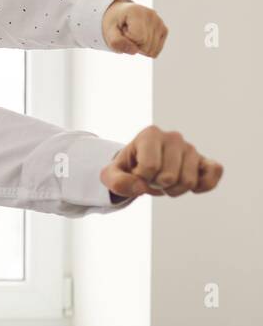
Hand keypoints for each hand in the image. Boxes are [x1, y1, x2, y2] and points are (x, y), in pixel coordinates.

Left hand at [101, 125, 222, 199]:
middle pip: (169, 178)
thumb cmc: (128, 168)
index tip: (137, 172)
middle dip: (157, 186)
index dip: (141, 179)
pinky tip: (190, 187)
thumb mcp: (111, 175)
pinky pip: (215, 172)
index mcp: (150, 134)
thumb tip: (140, 187)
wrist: (141, 166)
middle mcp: (173, 137)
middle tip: (151, 178)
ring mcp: (191, 148)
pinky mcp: (204, 160)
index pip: (149, 168)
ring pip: (188, 181)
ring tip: (165, 180)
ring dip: (174, 190)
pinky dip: (204, 185)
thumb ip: (117, 182)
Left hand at [102, 0, 167, 56]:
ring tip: (133, 34)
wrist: (120, 14)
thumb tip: (135, 51)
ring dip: (139, 46)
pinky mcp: (164, 29)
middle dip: (133, 44)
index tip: (122, 30)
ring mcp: (159, 22)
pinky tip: (141, 38)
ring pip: (151, 50)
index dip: (127, 40)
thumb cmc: (114, 23)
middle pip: (145, 46)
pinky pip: (156, 50)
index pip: (139, 39)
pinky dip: (146, 48)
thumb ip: (116, 42)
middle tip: (126, 33)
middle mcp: (152, 15)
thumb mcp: (108, 32)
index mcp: (137, 12)